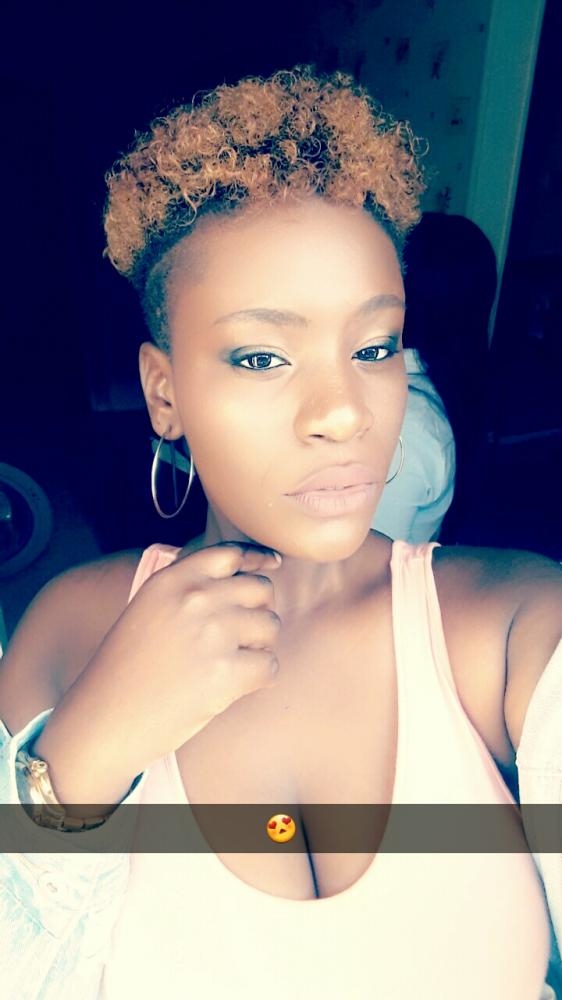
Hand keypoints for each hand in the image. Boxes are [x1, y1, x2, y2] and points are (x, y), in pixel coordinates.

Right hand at [33, 542, 282, 805]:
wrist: (105, 719)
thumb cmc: (128, 668)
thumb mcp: (148, 608)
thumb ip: (189, 587)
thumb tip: (248, 572)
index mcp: (172, 579)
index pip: (230, 554)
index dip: (256, 561)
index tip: (270, 565)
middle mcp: (194, 598)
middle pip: (260, 588)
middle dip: (257, 611)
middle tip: (237, 637)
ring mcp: (212, 633)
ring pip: (270, 626)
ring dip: (259, 646)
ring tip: (228, 664)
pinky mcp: (225, 673)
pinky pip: (269, 666)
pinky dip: (258, 679)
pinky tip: (231, 687)